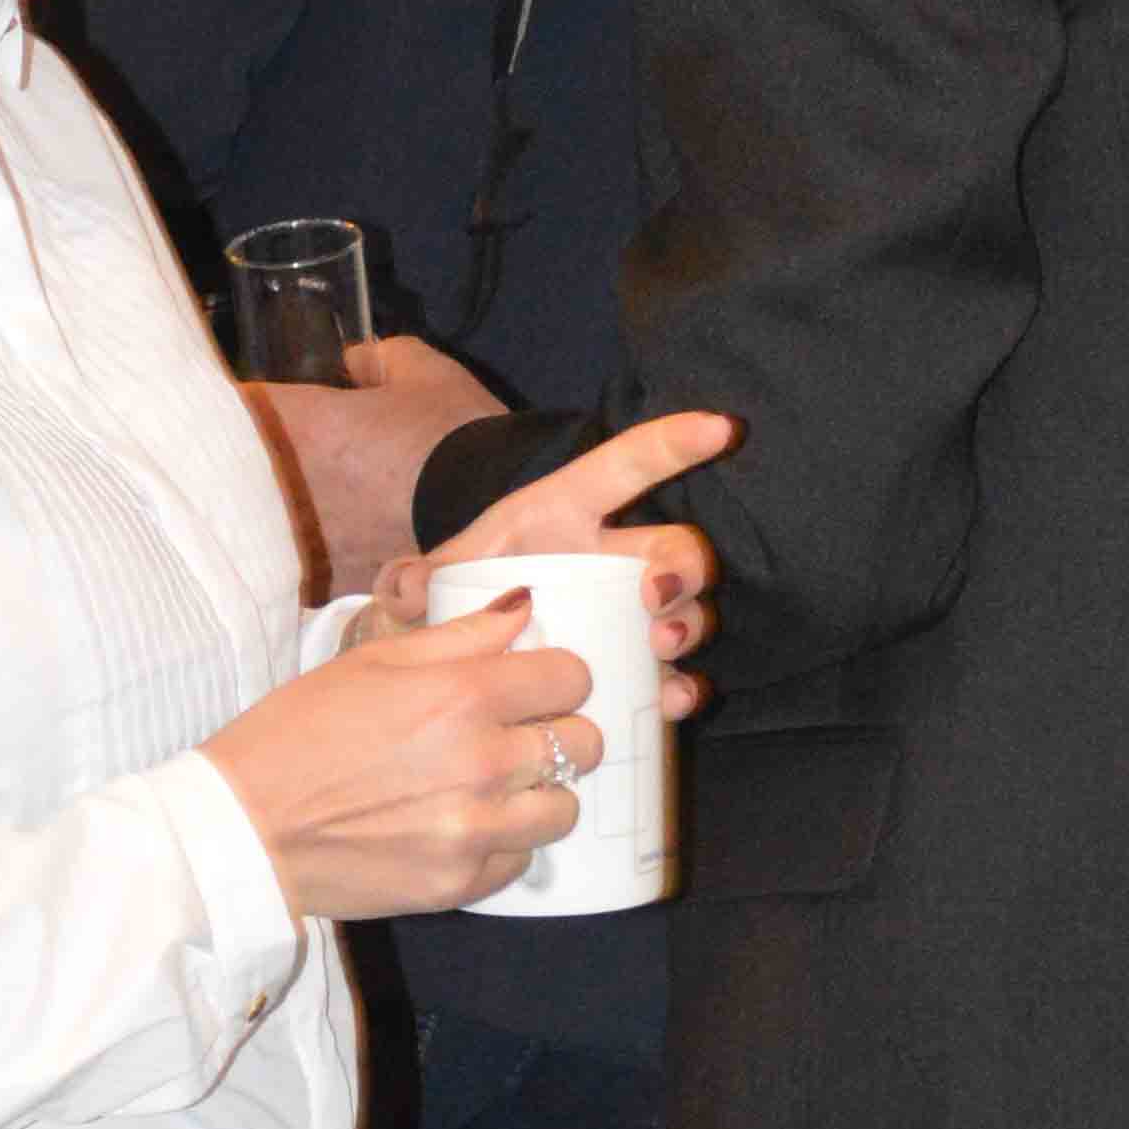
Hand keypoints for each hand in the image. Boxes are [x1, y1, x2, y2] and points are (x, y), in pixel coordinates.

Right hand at [203, 595, 607, 924]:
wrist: (245, 829)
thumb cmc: (296, 733)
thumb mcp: (371, 661)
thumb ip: (460, 635)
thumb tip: (524, 609)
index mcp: (462, 694)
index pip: (571, 677)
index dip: (557, 676)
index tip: (537, 685)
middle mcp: (482, 762)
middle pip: (585, 744)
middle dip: (560, 733)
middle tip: (520, 736)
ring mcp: (475, 828)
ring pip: (564, 808)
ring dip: (539, 794)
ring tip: (494, 789)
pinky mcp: (461, 882)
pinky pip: (521, 860)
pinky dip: (502, 843)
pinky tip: (461, 826)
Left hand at [242, 331, 504, 594]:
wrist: (499, 517)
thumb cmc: (457, 439)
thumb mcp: (426, 375)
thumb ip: (379, 358)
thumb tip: (354, 360)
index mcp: (296, 425)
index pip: (228, 407)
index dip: (235, 404)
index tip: (245, 403)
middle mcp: (283, 486)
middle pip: (223, 470)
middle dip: (235, 459)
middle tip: (259, 451)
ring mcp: (299, 542)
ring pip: (249, 523)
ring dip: (261, 510)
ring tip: (288, 502)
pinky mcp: (325, 585)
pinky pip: (290, 568)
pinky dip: (296, 556)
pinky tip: (316, 548)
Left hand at [367, 405, 734, 698]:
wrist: (453, 659)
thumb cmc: (457, 598)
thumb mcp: (436, 580)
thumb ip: (416, 580)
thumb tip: (405, 586)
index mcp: (563, 514)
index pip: (626, 466)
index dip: (674, 443)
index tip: (722, 428)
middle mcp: (609, 556)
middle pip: (677, 547)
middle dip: (684, 567)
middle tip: (657, 598)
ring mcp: (628, 613)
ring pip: (688, 607)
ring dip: (689, 624)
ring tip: (662, 649)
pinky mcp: (631, 665)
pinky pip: (676, 672)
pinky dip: (684, 686)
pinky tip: (674, 699)